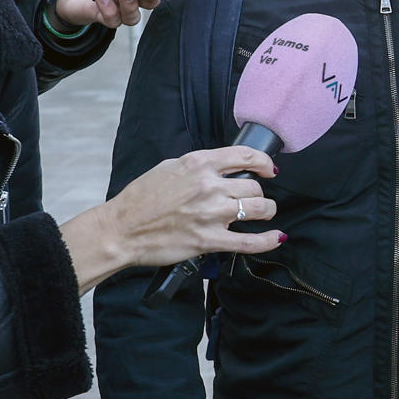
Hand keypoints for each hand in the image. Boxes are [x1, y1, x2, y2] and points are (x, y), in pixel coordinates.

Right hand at [62, 146, 284, 291]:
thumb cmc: (140, 199)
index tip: (268, 170)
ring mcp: (211, 214)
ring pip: (259, 209)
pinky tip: (276, 237)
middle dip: (258, 193)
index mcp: (198, 164)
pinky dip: (267, 241)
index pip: (245, 156)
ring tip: (263, 213)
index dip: (263, 163)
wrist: (122, 229)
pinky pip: (249, 242)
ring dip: (266, 211)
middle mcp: (209, 186)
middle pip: (254, 187)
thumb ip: (198, 166)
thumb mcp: (169, 167)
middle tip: (252, 199)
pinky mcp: (210, 240)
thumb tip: (222, 167)